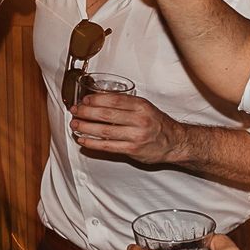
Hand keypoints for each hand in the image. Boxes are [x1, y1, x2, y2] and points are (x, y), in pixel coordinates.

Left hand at [71, 93, 188, 164]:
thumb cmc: (158, 124)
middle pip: (106, 114)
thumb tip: (99, 100)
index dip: (96, 99)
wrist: (175, 142)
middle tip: (75, 111)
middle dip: (86, 112)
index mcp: (142, 106)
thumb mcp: (146, 108)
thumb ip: (126, 104)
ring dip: (85, 127)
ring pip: (104, 130)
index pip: (114, 100)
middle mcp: (139, 120)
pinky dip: (92, 143)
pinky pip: (107, 146)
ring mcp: (136, 135)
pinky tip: (83, 139)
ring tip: (75, 125)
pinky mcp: (132, 149)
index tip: (85, 100)